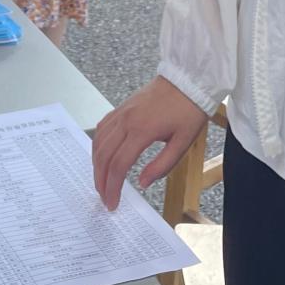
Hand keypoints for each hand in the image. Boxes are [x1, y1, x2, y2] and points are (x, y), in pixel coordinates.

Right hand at [91, 75, 210, 210]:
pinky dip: (97, 145)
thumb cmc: (188, 111)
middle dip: (100, 180)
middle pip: (103, 155)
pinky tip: (101, 156)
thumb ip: (162, 165)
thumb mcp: (183, 143)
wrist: (187, 80)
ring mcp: (121, 112)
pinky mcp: (121, 108)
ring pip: (98, 142)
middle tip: (104, 198)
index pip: (118, 165)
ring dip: (96, 165)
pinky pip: (102, 128)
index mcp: (142, 131)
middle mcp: (126, 121)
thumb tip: (142, 184)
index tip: (112, 203)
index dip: (112, 187)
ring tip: (101, 182)